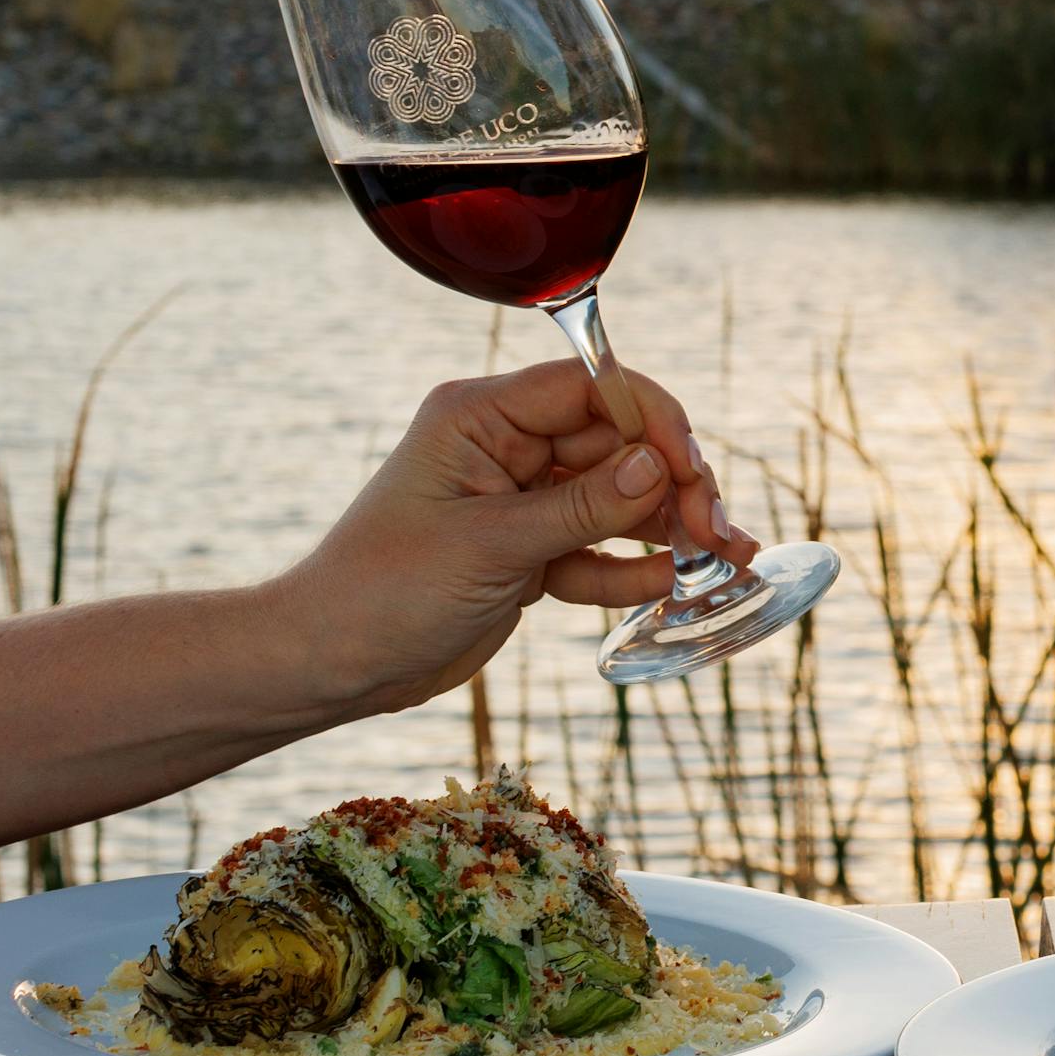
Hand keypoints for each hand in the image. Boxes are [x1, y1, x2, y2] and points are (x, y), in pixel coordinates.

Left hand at [283, 358, 756, 715]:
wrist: (329, 665)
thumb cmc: (384, 591)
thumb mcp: (490, 547)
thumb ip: (579, 507)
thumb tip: (659, 465)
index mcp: (481, 416)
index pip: (589, 389)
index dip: (652, 421)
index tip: (692, 469)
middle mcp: (506, 447)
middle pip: (615, 445)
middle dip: (672, 485)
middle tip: (718, 533)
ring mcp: (519, 501)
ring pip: (615, 500)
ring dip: (667, 528)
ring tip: (724, 561)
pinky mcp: (526, 554)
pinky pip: (595, 550)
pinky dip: (632, 569)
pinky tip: (672, 586)